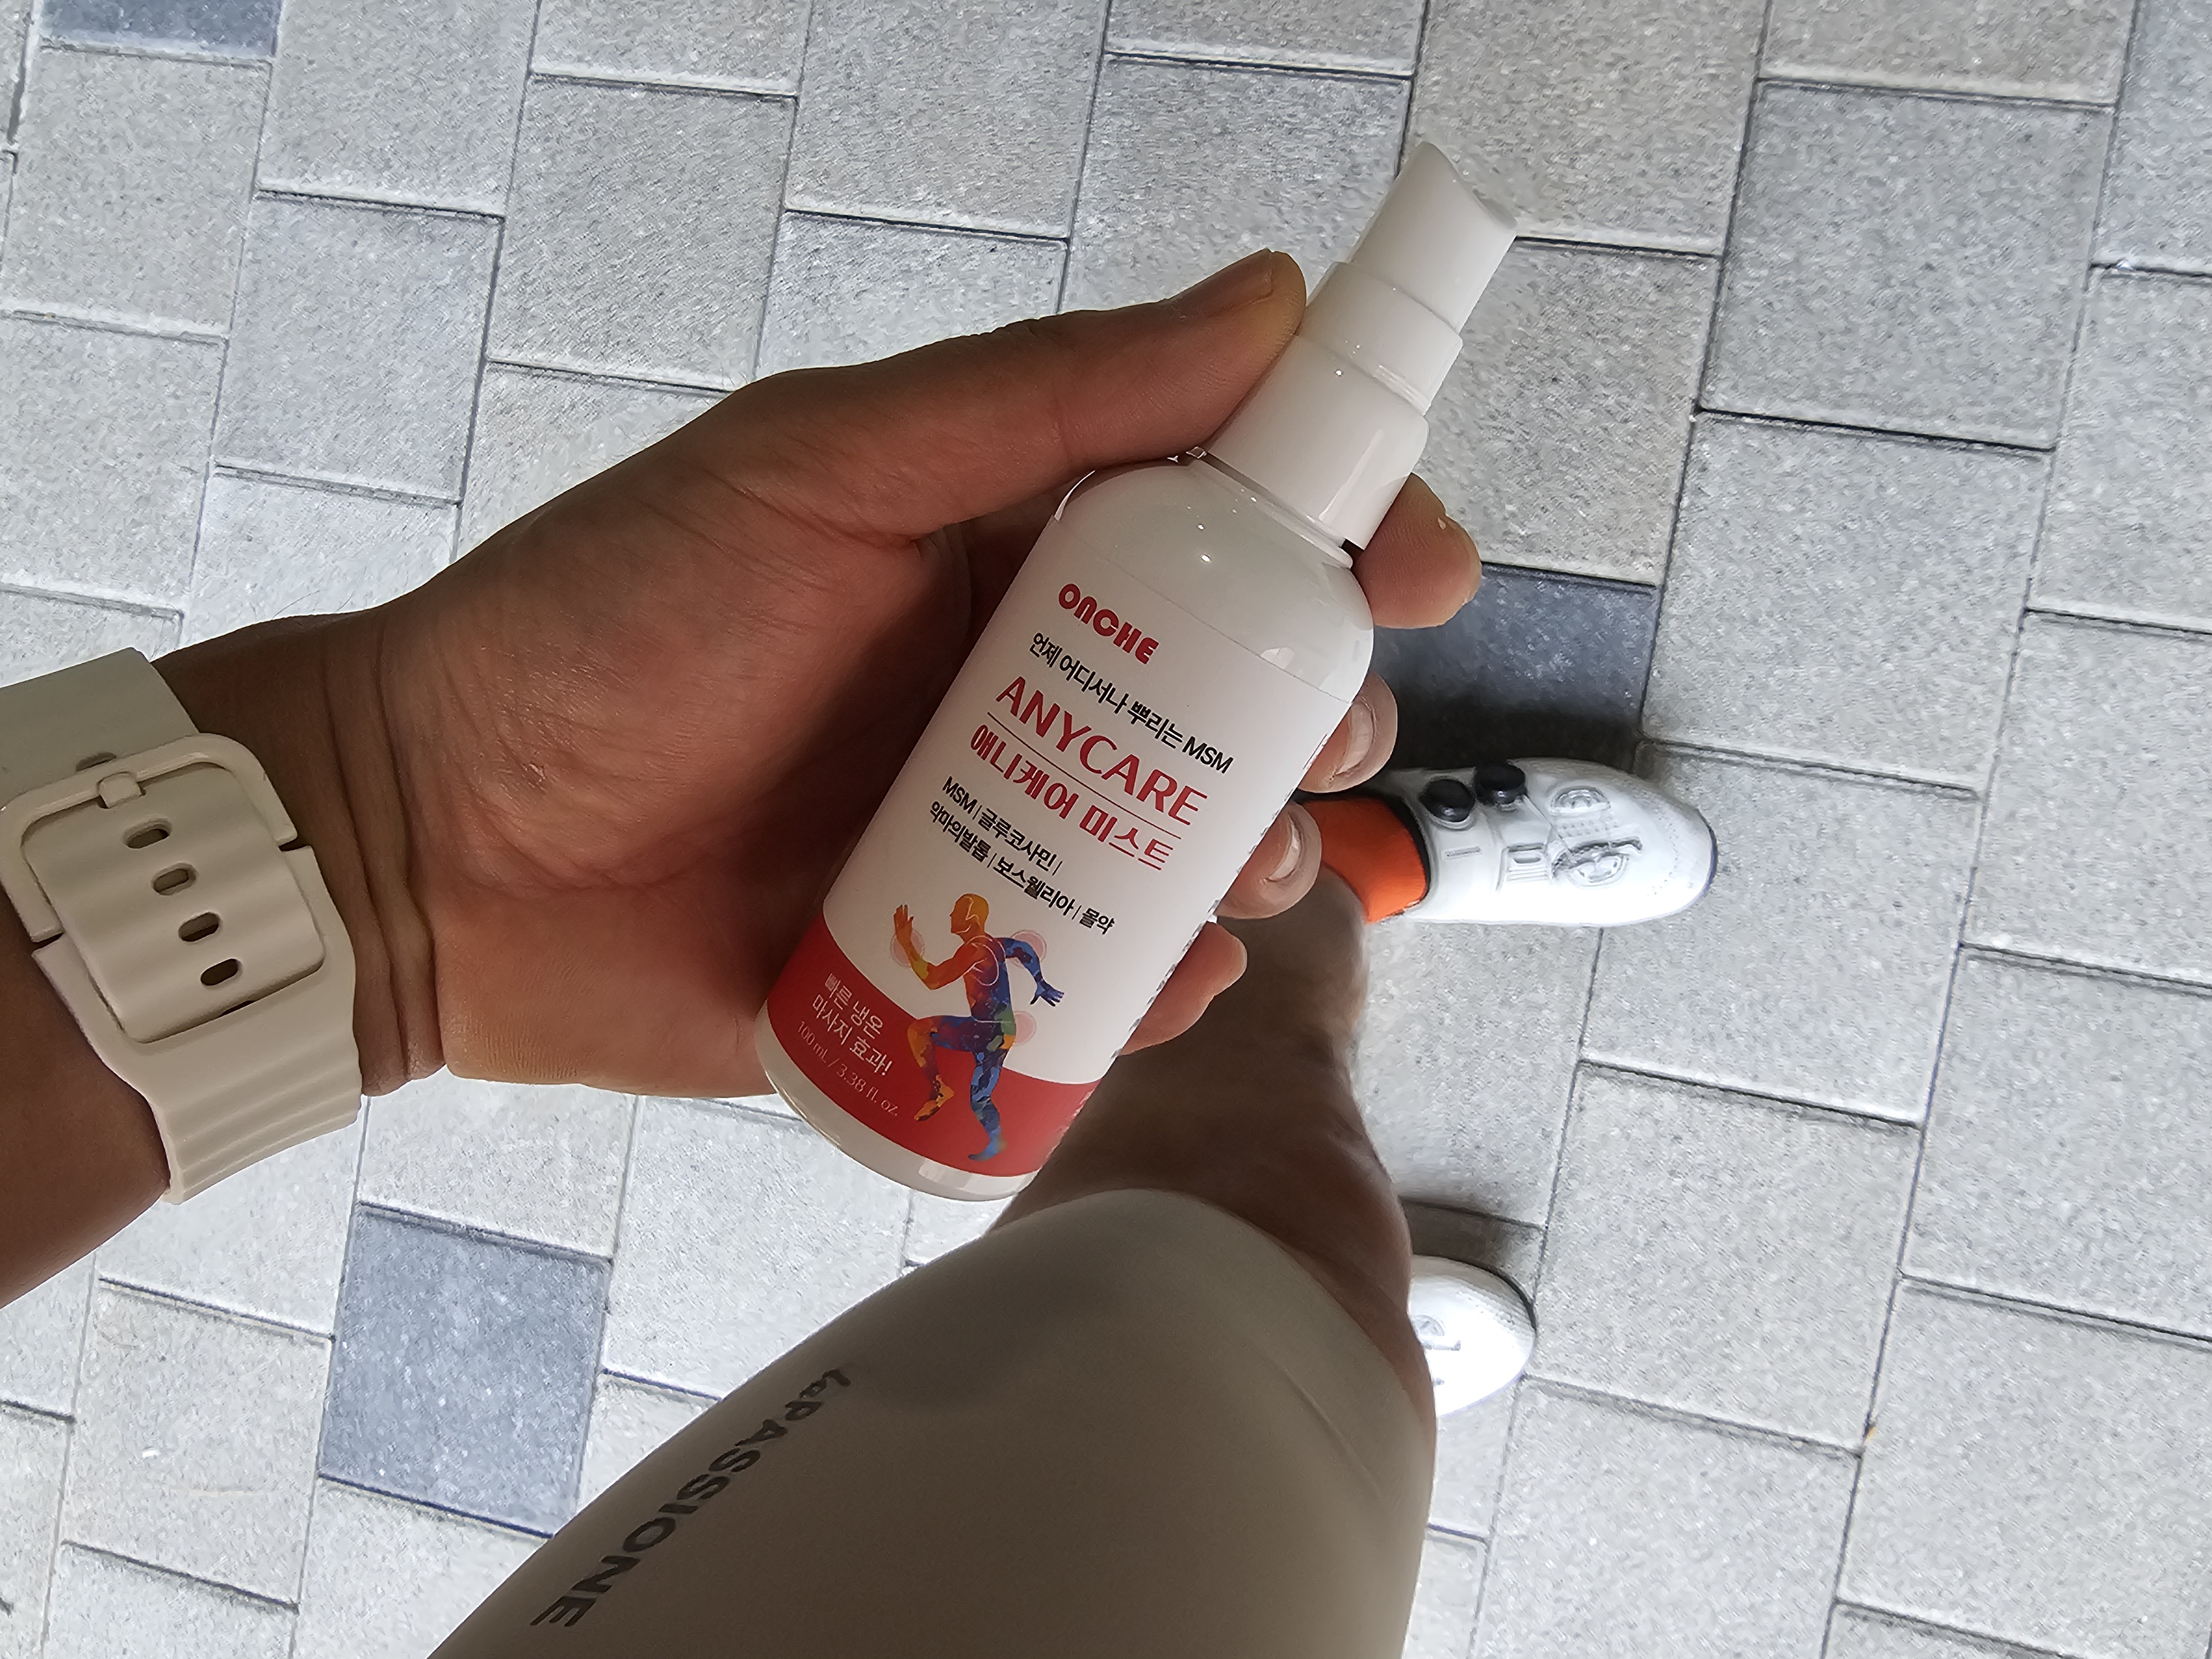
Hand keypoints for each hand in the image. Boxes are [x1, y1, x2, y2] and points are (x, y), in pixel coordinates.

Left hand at [158, 249, 1479, 1099]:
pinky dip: (1161, 985)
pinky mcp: (958, 964)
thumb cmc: (608, 628)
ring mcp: (995, 829)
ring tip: (1247, 877)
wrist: (439, 848)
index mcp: (1002, 544)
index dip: (1346, 532)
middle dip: (1317, 716)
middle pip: (1234, 692)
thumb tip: (1264, 299)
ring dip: (1261, 857)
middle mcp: (1019, 684)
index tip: (1424, 570)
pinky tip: (1169, 983)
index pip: (1221, 515)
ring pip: (1190, 839)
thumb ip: (1038, 393)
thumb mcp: (821, 471)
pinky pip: (1106, 977)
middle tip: (1323, 749)